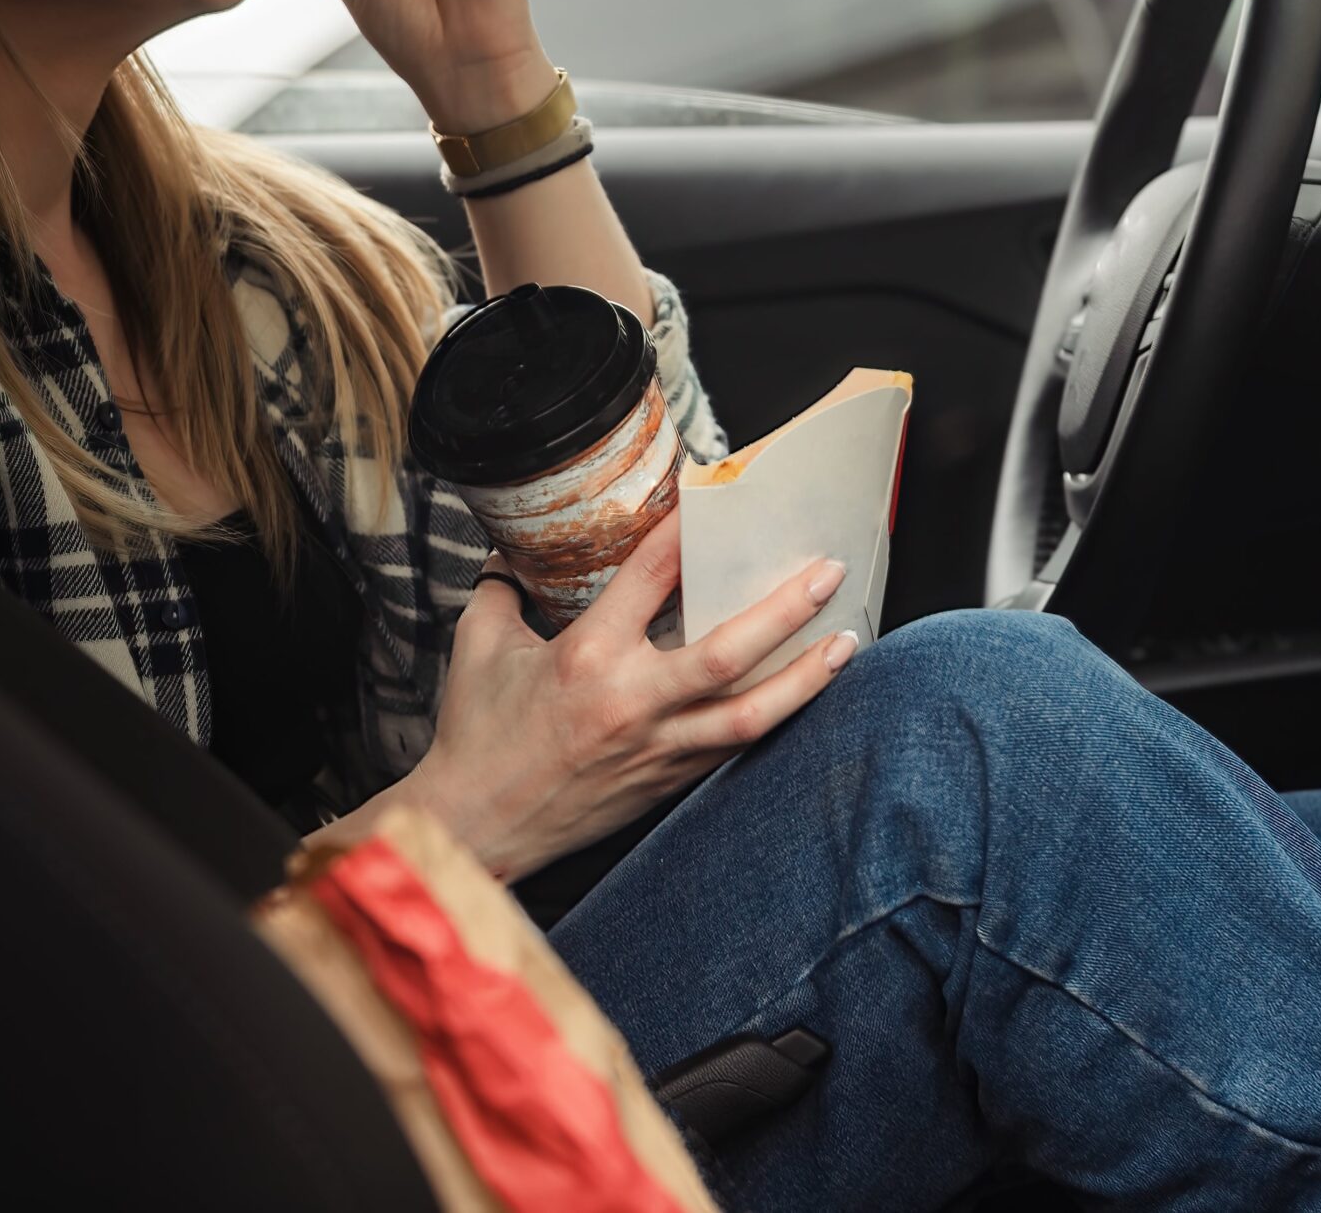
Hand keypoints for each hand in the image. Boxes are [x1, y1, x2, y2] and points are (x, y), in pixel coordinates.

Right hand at [409, 510, 858, 880]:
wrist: (475, 826)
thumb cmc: (475, 734)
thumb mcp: (479, 645)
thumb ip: (502, 590)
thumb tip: (511, 552)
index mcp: (586, 656)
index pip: (649, 576)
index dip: (687, 532)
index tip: (718, 495)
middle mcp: (630, 702)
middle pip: (727, 652)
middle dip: (786, 610)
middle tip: (827, 572)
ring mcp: (656, 748)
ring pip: (749, 714)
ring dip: (804, 677)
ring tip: (845, 642)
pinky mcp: (666, 782)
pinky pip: (732, 747)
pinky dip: (772, 719)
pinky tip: (802, 696)